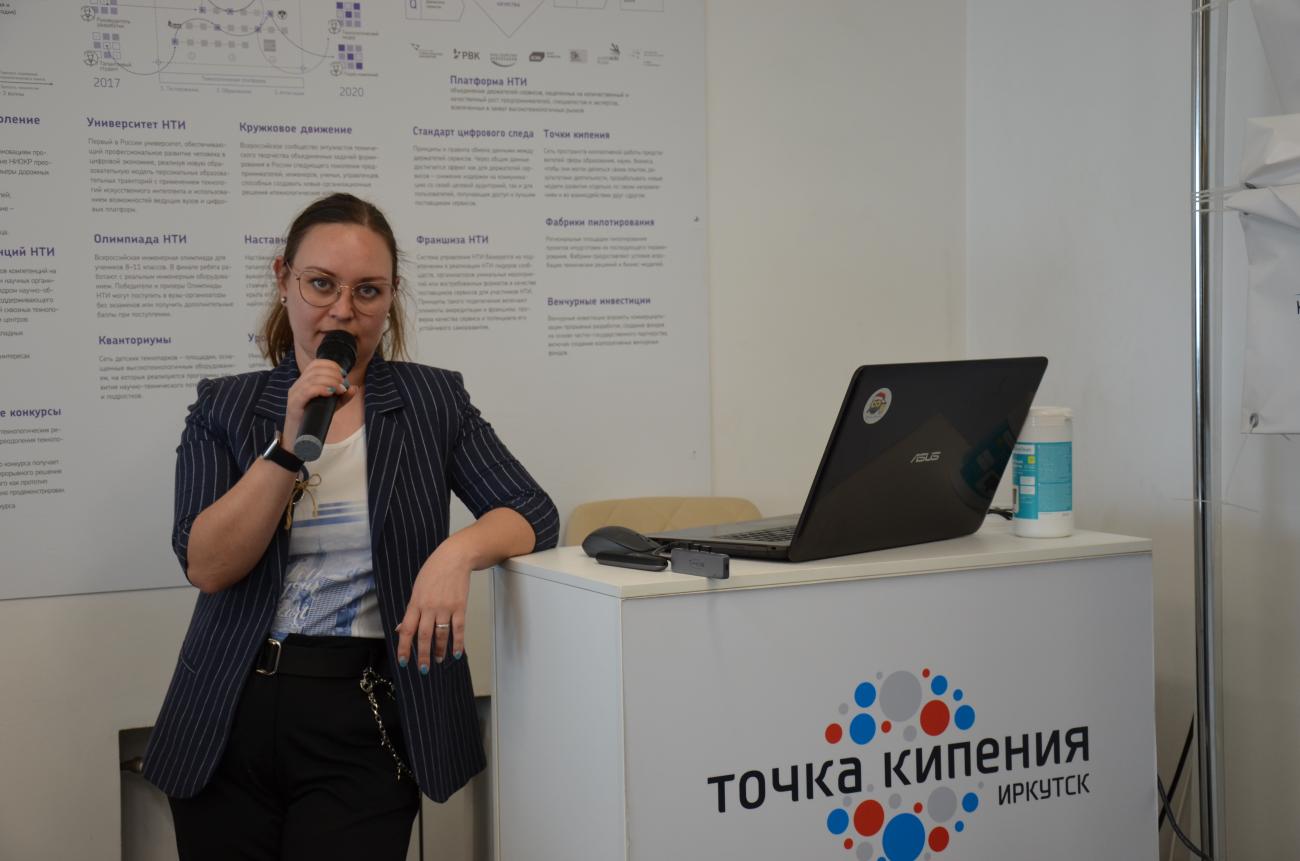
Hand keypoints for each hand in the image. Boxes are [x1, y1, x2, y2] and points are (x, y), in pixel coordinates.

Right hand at [283, 358, 349, 444]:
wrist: (298, 439)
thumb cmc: (313, 419)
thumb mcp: (331, 405)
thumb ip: (342, 397)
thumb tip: (354, 387)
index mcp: (304, 382)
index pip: (316, 364)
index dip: (331, 365)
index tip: (343, 375)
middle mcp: (297, 385)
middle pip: (315, 369)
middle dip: (333, 374)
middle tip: (343, 384)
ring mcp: (294, 394)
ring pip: (312, 378)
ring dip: (330, 381)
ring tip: (340, 390)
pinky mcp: (294, 404)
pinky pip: (307, 390)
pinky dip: (321, 389)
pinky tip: (330, 393)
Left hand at [396, 544, 471, 672]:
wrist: (454, 558)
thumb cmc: (433, 571)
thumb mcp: (417, 588)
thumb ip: (411, 610)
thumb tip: (402, 628)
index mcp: (415, 603)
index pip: (406, 630)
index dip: (403, 647)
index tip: (403, 661)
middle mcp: (429, 607)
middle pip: (423, 636)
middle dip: (422, 655)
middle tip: (422, 669)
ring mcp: (445, 608)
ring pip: (441, 635)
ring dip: (439, 651)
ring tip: (438, 660)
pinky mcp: (460, 607)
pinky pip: (458, 629)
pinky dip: (458, 643)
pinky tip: (456, 653)